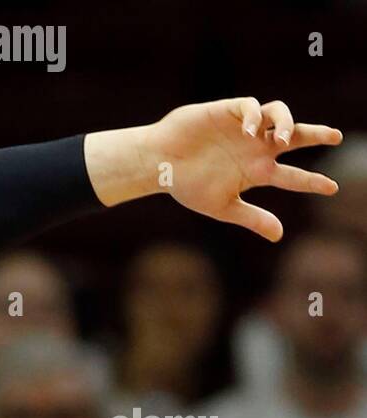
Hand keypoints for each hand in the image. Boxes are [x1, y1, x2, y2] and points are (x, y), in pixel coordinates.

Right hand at [87, 98, 340, 240]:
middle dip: (316, 135)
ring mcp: (244, 129)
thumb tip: (279, 235)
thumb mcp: (222, 206)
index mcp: (255, 172)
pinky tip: (251, 130)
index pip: (291, 176)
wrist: (158, 164)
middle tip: (335, 137)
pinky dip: (256, 116)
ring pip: (279, 115)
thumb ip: (251, 217)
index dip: (311, 182)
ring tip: (283, 139)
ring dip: (287, 123)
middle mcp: (255, 148)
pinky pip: (253, 107)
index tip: (332, 189)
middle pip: (295, 137)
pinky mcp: (230, 111)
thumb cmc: (186, 187)